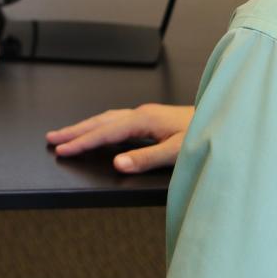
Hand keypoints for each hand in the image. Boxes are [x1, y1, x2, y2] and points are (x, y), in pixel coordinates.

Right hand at [46, 104, 194, 173]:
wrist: (224, 118)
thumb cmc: (205, 134)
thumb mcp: (178, 152)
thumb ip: (146, 158)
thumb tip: (117, 163)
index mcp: (143, 120)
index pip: (105, 132)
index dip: (81, 142)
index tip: (62, 149)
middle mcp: (141, 114)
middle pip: (100, 121)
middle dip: (74, 130)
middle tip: (51, 138)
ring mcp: (145, 115)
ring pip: (106, 118)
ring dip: (85, 126)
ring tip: (66, 134)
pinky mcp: (150, 119)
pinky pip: (116, 120)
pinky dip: (100, 126)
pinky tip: (98, 131)